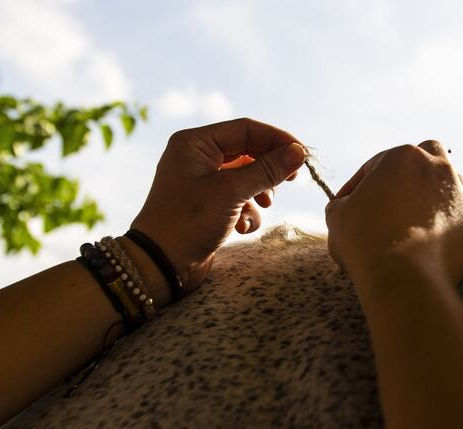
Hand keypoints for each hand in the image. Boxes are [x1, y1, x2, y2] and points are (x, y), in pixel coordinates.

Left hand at [131, 118, 305, 293]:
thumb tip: (298, 153)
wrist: (159, 264)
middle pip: (248, 152)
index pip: (246, 129)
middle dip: (269, 170)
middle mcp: (197, 158)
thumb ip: (266, 170)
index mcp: (195, 143)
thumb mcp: (231, 193)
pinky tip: (241, 228)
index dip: (277, 139)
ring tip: (263, 206)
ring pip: (246, 177)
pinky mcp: (208, 205)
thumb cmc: (188, 222)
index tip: (302, 155)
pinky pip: (238, 199)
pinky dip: (246, 212)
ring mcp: (202, 182)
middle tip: (292, 179)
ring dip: (259, 193)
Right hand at [324, 140, 462, 289]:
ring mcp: (459, 195)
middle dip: (408, 172)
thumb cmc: (365, 242)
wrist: (403, 280)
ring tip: (410, 217)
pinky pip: (454, 217)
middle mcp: (437, 169)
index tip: (347, 203)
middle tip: (390, 195)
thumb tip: (346, 205)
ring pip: (447, 184)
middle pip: (425, 157)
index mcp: (403, 157)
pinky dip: (441, 223)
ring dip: (430, 194)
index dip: (357, 185)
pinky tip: (424, 239)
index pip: (375, 164)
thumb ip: (342, 203)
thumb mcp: (337, 216)